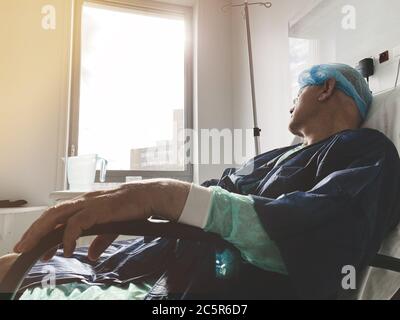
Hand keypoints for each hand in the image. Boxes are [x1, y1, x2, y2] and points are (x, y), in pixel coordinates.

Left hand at [14, 179, 190, 260]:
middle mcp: (84, 201)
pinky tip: (67, 250)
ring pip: (58, 215)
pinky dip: (69, 236)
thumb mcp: (114, 227)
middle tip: (22, 247)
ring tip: (32, 248)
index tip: (36, 248)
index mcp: (86, 204)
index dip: (44, 231)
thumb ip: (101, 240)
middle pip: (51, 214)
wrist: (151, 196)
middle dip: (34, 231)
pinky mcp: (99, 208)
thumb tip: (92, 255)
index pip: (58, 216)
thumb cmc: (135, 207)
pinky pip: (77, 223)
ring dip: (42, 232)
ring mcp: (90, 203)